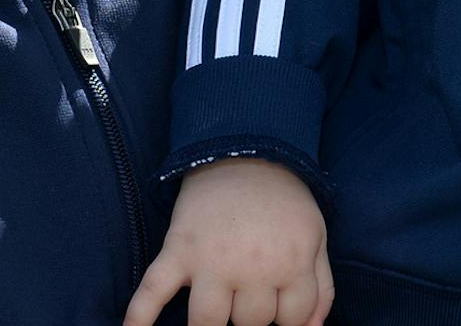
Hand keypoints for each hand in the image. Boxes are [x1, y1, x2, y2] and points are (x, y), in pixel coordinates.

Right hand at [124, 158, 332, 325]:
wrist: (243, 152)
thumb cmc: (284, 202)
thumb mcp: (315, 236)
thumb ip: (321, 287)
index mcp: (291, 261)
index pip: (293, 319)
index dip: (287, 313)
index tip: (279, 296)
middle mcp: (252, 266)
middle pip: (251, 322)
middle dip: (252, 311)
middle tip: (249, 283)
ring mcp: (211, 260)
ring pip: (208, 321)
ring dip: (213, 321)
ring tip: (217, 306)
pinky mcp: (178, 250)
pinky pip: (153, 291)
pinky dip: (139, 316)